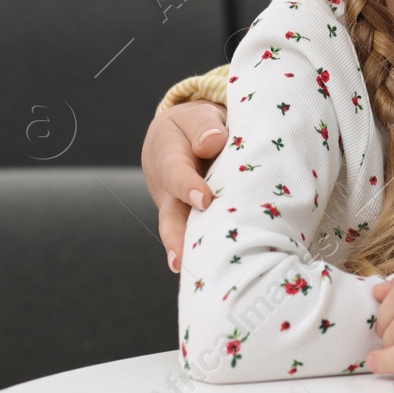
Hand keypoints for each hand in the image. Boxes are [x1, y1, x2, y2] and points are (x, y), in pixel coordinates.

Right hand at [140, 98, 228, 271]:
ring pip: (182, 234)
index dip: (189, 187)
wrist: (181, 137)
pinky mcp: (193, 221)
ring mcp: (179, 210)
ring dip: (190, 254)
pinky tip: (224, 272)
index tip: (205, 200)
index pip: (177, 174)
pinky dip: (206, 253)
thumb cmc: (196, 126)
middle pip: (170, 216)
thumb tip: (213, 142)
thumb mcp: (197, 116)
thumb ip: (204, 126)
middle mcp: (169, 191)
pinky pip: (198, 237)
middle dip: (177, 237)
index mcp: (169, 157)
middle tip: (183, 258)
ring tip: (202, 276)